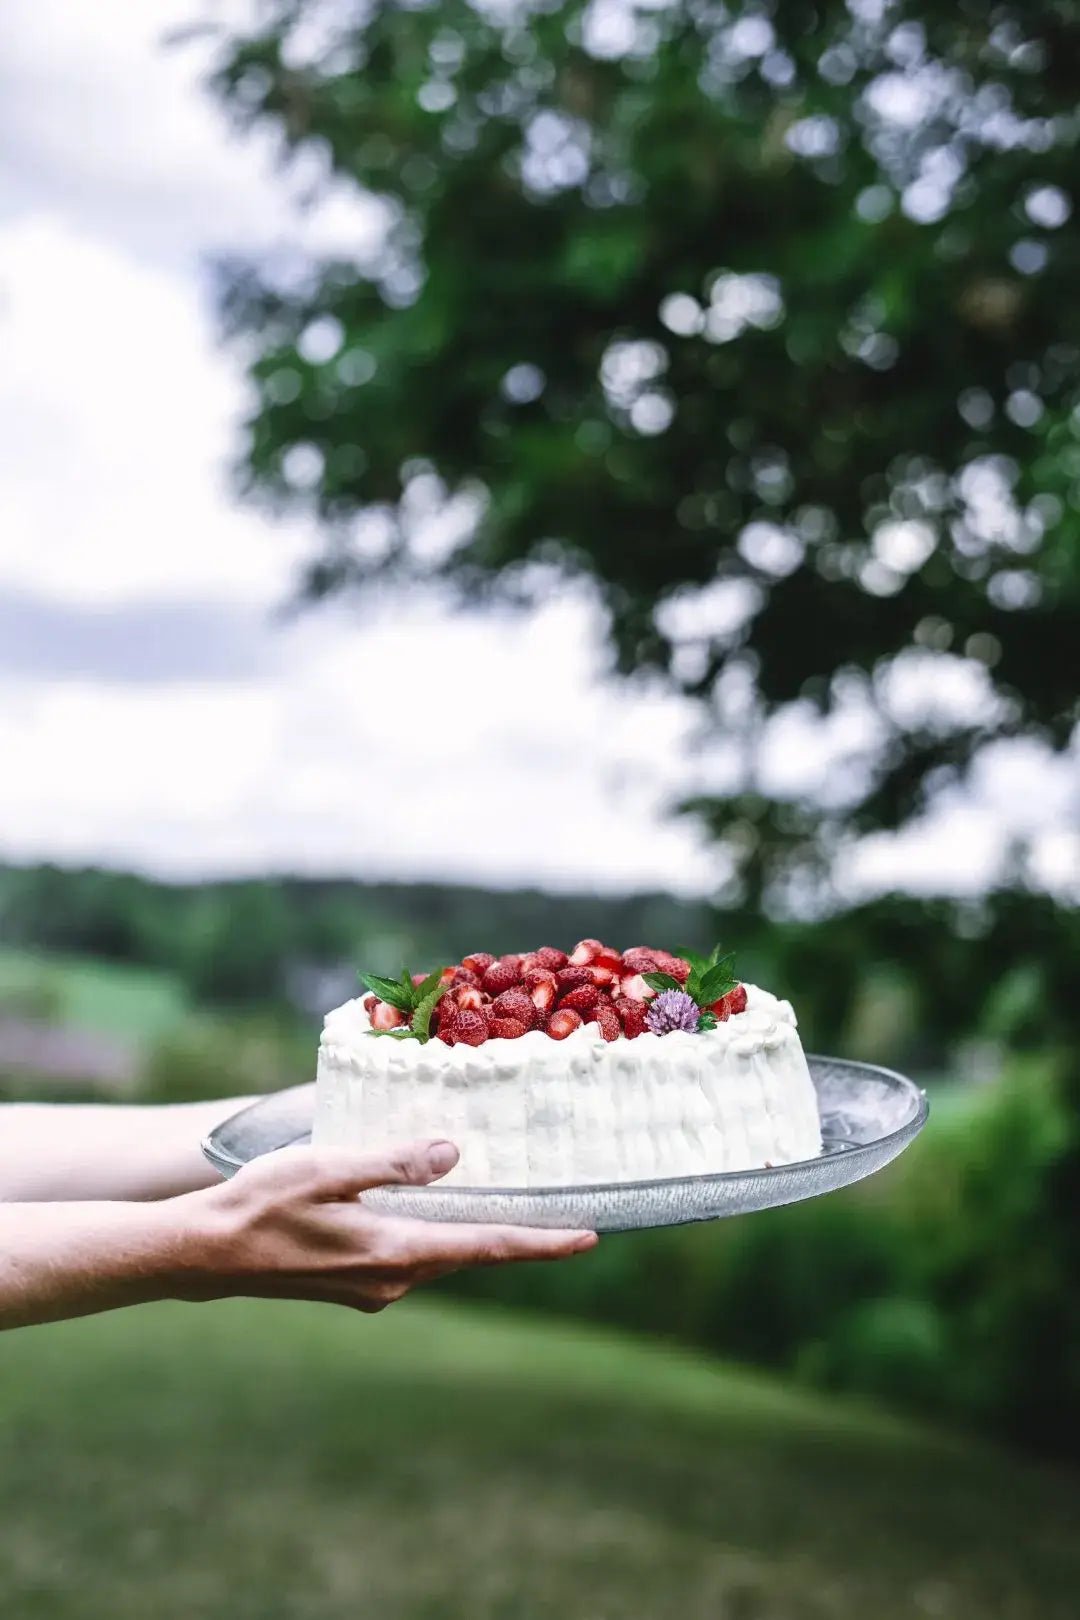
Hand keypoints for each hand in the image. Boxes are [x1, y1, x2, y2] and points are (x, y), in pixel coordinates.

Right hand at [187, 1140, 597, 1312]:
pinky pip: (412, 1256)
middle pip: (471, 1252)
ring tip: (509, 1199)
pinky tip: (436, 1207)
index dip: (542, 1241)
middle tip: (566, 1214)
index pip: (487, 1247)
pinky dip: (435, 1234)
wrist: (203, 1256)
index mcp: (394, 1253)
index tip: (589, 1238)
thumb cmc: (260, 1204)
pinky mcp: (354, 1284)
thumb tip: (454, 1155)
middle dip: (518, 1235)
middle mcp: (392, 1280)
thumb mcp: (327, 1170)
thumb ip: (393, 1164)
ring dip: (474, 1231)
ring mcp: (372, 1288)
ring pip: (440, 1254)